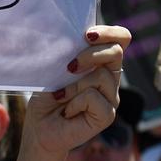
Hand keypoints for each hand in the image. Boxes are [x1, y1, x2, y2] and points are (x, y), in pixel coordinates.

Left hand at [23, 25, 129, 156]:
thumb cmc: (46, 97)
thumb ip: (70, 55)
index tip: (87, 35)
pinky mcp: (108, 114)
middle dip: (90, 54)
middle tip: (70, 67)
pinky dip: (75, 102)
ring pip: (102, 76)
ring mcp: (111, 96)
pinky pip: (94, 97)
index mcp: (100, 62)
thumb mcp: (55, 70)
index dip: (110, 32)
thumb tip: (76, 41)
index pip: (120, 38)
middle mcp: (110, 77)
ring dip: (75, 85)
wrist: (40, 128)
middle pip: (116, 51)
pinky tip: (67, 111)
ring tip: (61, 96)